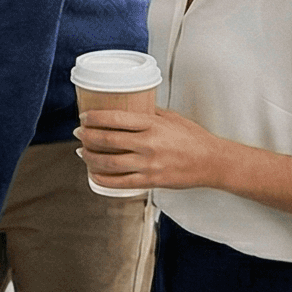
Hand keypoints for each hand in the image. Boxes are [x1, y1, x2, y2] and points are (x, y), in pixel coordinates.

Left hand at [76, 105, 229, 192]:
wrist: (212, 162)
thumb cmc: (194, 138)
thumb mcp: (172, 118)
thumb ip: (151, 113)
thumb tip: (130, 108)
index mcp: (153, 125)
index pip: (116, 118)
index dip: (95, 117)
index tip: (84, 116)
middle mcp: (149, 144)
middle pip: (108, 140)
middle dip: (88, 136)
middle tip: (79, 133)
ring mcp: (149, 164)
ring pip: (110, 162)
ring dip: (90, 157)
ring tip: (82, 152)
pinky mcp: (151, 181)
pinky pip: (121, 182)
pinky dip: (103, 179)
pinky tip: (94, 174)